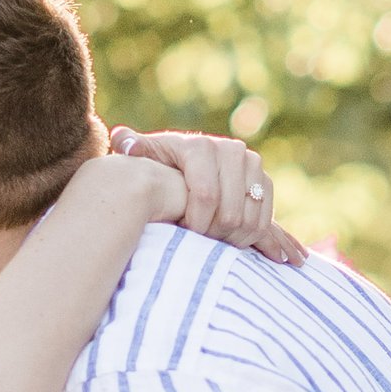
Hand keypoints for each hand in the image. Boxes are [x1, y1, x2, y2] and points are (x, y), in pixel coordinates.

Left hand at [114, 130, 302, 263]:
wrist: (187, 165)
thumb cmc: (159, 166)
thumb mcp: (144, 156)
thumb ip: (132, 147)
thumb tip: (124, 141)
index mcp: (201, 146)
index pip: (206, 196)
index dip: (194, 223)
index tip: (181, 233)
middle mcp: (232, 151)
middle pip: (229, 213)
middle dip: (212, 236)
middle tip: (197, 244)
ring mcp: (253, 166)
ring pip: (250, 220)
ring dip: (232, 242)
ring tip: (213, 247)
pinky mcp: (265, 183)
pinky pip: (266, 220)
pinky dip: (255, 240)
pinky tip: (243, 250)